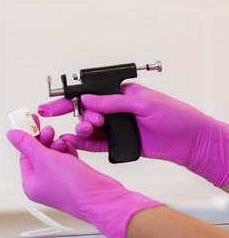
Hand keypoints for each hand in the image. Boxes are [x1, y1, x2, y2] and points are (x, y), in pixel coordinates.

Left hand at [7, 127, 161, 237]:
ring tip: (63, 143)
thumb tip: (12, 134)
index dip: (28, 137)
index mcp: (31, 184)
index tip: (31, 121)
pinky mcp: (74, 177)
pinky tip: (71, 148)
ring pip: (54, 155)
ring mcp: (59, 181)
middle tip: (48, 129)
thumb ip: (28, 144)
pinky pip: (67, 159)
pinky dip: (69, 151)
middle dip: (45, 140)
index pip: (24, 155)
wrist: (101, 198)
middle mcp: (43, 184)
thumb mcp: (44, 158)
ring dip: (58, 145)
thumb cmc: (72, 185)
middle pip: (39, 154)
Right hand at [38, 83, 228, 187]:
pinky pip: (95, 143)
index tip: (52, 103)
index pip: (89, 94)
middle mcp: (114, 110)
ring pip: (88, 127)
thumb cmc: (174, 115)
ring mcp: (115, 127)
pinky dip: (83, 142)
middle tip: (49, 113)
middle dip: (66, 111)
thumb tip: (88, 99)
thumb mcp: (143, 102)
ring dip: (80, 127)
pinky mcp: (117, 142)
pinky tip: (75, 141)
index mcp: (119, 94)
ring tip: (86, 127)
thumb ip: (113, 102)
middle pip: (83, 110)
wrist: (188, 140)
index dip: (69, 97)